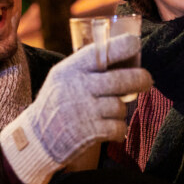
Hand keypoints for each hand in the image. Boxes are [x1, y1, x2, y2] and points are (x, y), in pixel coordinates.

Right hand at [0, 34, 150, 183]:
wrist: (36, 139)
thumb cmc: (56, 104)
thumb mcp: (62, 78)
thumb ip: (86, 67)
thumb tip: (126, 58)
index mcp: (71, 69)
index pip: (101, 51)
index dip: (123, 45)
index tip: (135, 44)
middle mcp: (77, 87)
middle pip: (121, 80)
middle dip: (141, 79)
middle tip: (147, 81)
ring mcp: (83, 111)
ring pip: (120, 106)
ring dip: (121, 111)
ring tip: (110, 112)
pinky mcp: (88, 133)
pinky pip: (118, 127)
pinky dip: (119, 129)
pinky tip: (112, 129)